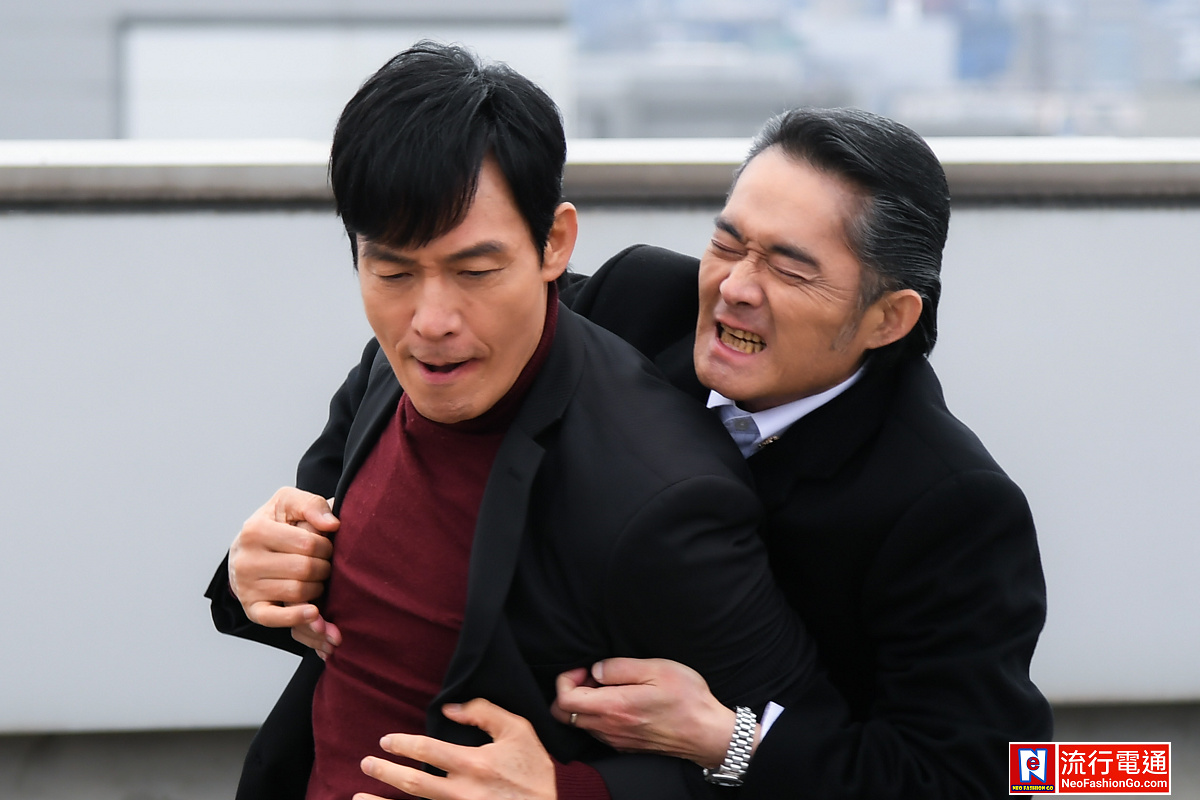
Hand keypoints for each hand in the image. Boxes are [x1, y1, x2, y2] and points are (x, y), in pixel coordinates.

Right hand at [228, 487, 341, 655]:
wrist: (247, 550)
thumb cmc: (274, 524)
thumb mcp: (289, 503)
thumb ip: (312, 505)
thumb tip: (332, 524)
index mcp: (255, 530)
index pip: (308, 543)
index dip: (326, 545)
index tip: (325, 545)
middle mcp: (246, 560)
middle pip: (305, 569)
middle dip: (324, 567)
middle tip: (324, 564)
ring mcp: (246, 586)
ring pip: (298, 592)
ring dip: (317, 588)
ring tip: (317, 579)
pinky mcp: (252, 608)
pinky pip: (275, 618)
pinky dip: (296, 617)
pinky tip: (314, 612)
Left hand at [356, 699, 555, 799]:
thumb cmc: (535, 770)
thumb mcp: (518, 730)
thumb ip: (484, 713)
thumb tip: (450, 708)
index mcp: (474, 764)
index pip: (428, 750)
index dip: (403, 743)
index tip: (387, 740)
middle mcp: (463, 792)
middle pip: (414, 782)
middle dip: (385, 773)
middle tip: (366, 764)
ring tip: (358, 795)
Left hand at [552, 658, 747, 768]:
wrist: (708, 733)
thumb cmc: (687, 698)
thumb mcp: (656, 669)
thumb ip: (620, 667)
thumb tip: (596, 669)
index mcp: (613, 708)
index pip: (564, 701)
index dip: (566, 679)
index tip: (585, 668)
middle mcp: (609, 729)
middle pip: (564, 716)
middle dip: (571, 690)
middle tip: (593, 675)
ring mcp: (616, 740)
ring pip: (581, 724)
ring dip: (585, 703)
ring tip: (611, 685)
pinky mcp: (626, 746)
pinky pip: (598, 731)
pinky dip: (598, 714)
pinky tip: (621, 700)